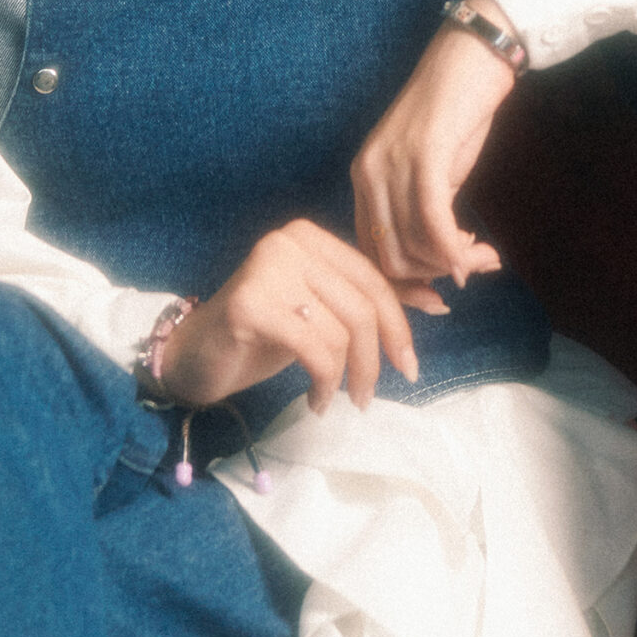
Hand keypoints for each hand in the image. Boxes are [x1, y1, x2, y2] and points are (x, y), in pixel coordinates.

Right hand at [159, 219, 435, 415]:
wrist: (196, 357)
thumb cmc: (264, 334)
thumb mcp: (324, 314)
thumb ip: (373, 301)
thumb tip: (440, 301)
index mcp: (310, 235)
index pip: (373, 278)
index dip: (399, 325)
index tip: (410, 366)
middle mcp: (290, 241)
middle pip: (362, 306)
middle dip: (376, 360)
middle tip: (367, 398)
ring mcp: (268, 268)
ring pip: (341, 331)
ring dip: (346, 378)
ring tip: (333, 399)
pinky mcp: (250, 304)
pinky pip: (314, 350)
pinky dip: (324, 383)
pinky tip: (315, 400)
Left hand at [349, 0, 514, 289]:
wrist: (473, 58)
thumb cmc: (457, 112)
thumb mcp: (434, 171)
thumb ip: (427, 213)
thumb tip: (442, 265)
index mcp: (365, 178)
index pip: (369, 253)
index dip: (405, 285)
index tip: (440, 298)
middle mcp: (368, 173)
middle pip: (388, 259)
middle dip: (432, 280)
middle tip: (474, 270)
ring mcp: (392, 164)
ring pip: (412, 246)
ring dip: (454, 263)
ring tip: (485, 256)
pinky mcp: (423, 156)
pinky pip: (432, 222)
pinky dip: (454, 249)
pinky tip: (477, 254)